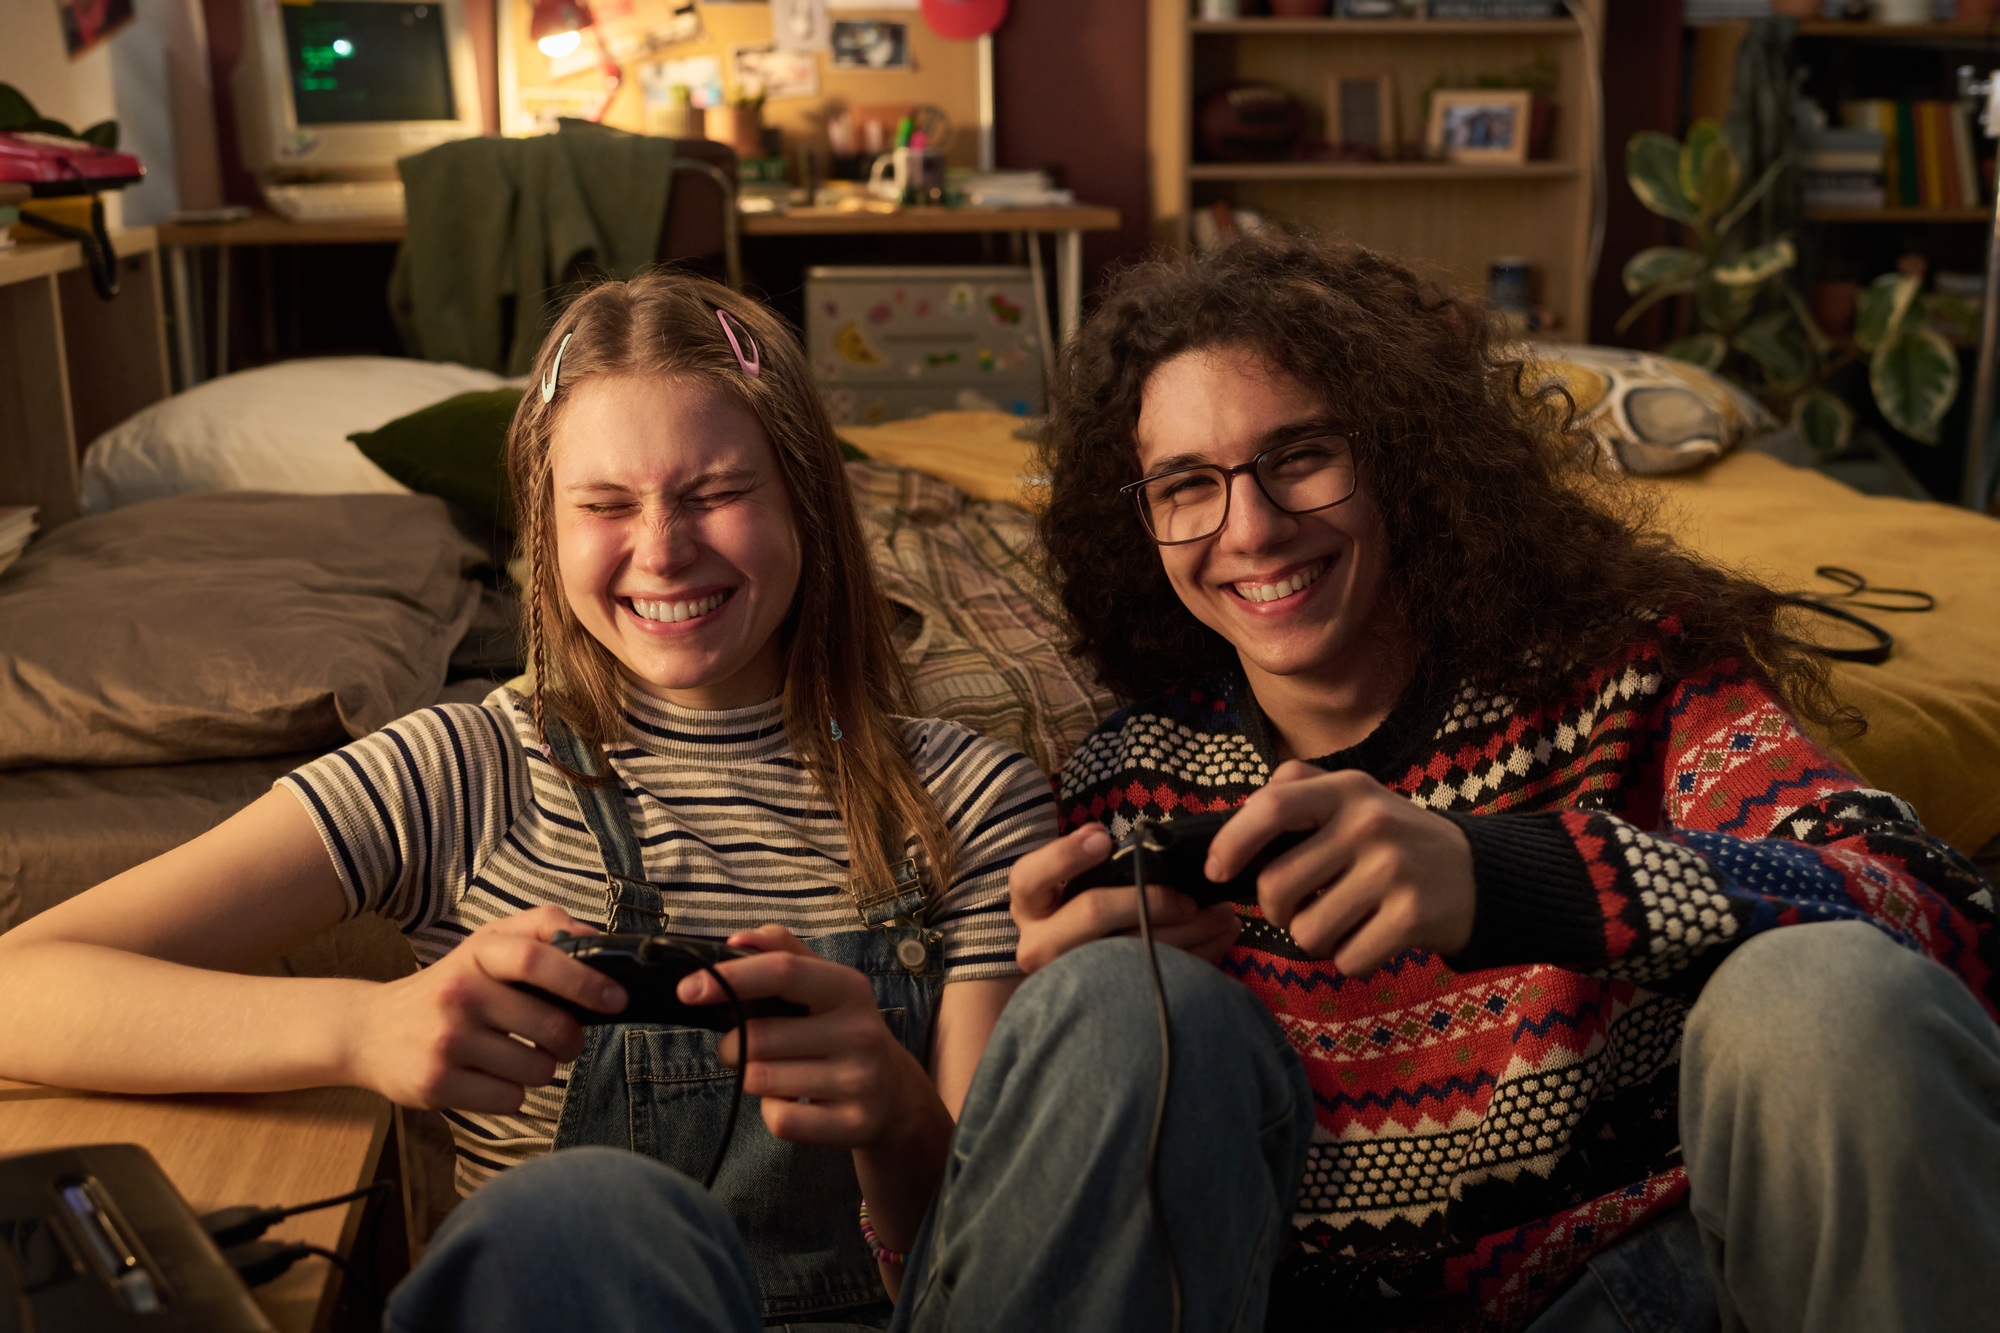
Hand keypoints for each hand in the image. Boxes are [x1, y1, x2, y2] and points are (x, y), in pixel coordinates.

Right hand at [344, 905, 622, 1112]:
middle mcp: (460, 992)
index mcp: (478, 953)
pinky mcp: (436, 1083)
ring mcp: (446, 1040)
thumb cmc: (448, 987)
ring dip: (542, 1069)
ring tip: (518, 1058)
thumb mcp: (484, 946)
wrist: (369, 1030)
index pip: (540, 960)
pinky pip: (510, 1099)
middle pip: (551, 1026)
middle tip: (565, 1041)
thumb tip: (596, 939)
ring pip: (537, 1069)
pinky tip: (491, 1078)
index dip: (586, 980)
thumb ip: (539, 930)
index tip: (617, 1000)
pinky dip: (513, 1094)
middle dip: (572, 1040)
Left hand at [677, 926, 940, 1151]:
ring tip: (784, 1073)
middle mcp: (859, 1031)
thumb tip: (736, 941)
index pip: (782, 972)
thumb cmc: (841, 1031)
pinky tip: (797, 1102)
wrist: (896, 1095)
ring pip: (760, 1080)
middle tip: (755, 1048)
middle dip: (735, 1045)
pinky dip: (775, 1113)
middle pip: (756, 1037)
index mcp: (847, 988)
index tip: (687, 990)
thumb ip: (781, 952)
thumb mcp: (824, 985)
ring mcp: (860, 1080)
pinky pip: (780, 1120)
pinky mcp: (854, 1124)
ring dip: (756, 1078)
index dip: (729, 978)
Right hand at [1009, 824, 1241, 973]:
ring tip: (1223, 914)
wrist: (1076, 976)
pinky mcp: (1100, 1003)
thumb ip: (1087, 860)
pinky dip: (1196, 956)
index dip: (1066, 856)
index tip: (1104, 840)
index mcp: (1029, 904)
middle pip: (1093, 911)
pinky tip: (1219, 937)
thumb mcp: (1068, 885)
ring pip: (1131, 952)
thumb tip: (1112, 840)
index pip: (1030, 876)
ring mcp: (1067, 977)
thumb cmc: (1077, 913)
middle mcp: (1039, 943)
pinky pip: (1154, 978)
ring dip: (1189, 929)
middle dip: (1150, 899)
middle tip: (1190, 898)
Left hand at [1207, 762, 1474, 974]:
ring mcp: (1393, 871)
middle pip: (1276, 886)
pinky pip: (1346, 960)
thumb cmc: (1396, 840)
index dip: (1231, 842)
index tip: (1216, 871)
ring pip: (1307, 933)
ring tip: (1344, 920)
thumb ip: (1298, 792)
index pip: (1271, 807)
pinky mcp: (1413, 917)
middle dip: (1276, 910)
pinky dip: (1351, 959)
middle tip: (1299, 907)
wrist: (1480, 873)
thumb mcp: (1356, 798)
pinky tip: (1373, 937)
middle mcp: (1369, 824)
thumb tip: (1236, 820)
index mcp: (1347, 789)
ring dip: (1316, 939)